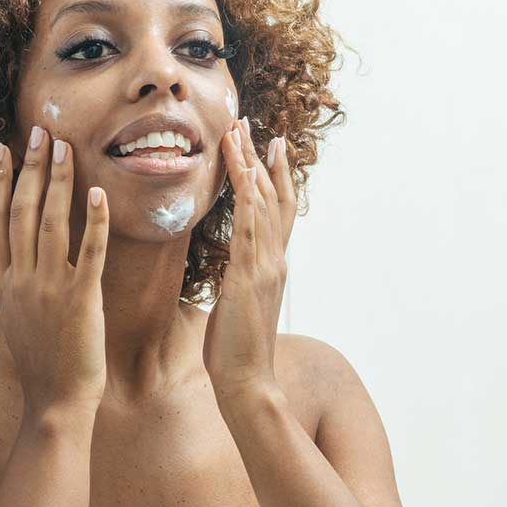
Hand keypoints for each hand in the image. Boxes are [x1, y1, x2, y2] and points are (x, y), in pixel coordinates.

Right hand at [0, 127, 110, 417]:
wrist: (54, 402)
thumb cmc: (42, 363)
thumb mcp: (19, 317)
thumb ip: (19, 284)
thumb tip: (19, 262)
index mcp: (7, 282)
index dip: (0, 181)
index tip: (2, 149)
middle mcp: (23, 279)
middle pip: (22, 211)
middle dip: (31, 167)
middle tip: (40, 132)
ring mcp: (50, 288)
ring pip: (51, 223)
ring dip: (58, 182)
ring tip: (65, 148)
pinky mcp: (80, 300)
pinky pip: (88, 253)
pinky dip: (93, 221)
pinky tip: (98, 193)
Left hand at [204, 119, 293, 407]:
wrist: (247, 381)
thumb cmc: (236, 349)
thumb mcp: (236, 305)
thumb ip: (239, 281)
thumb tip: (231, 272)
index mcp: (270, 266)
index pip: (275, 211)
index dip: (272, 176)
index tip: (265, 146)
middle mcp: (274, 259)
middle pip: (272, 197)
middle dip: (260, 159)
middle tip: (250, 125)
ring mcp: (264, 266)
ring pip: (260, 204)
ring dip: (250, 165)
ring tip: (239, 133)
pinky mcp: (249, 276)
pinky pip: (249, 227)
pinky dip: (246, 196)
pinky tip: (242, 170)